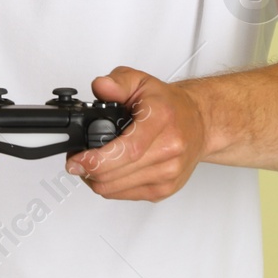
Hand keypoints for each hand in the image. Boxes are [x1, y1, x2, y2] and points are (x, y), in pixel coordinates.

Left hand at [65, 66, 207, 201]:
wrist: (200, 123)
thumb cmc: (170, 105)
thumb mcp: (141, 81)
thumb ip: (118, 82)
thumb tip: (101, 87)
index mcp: (161, 119)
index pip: (127, 150)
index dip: (96, 160)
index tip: (77, 159)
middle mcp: (169, 148)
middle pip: (116, 173)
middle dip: (88, 169)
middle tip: (77, 158)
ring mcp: (168, 173)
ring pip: (115, 188)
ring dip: (96, 178)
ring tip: (92, 162)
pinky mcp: (164, 189)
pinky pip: (124, 195)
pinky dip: (110, 185)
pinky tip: (110, 170)